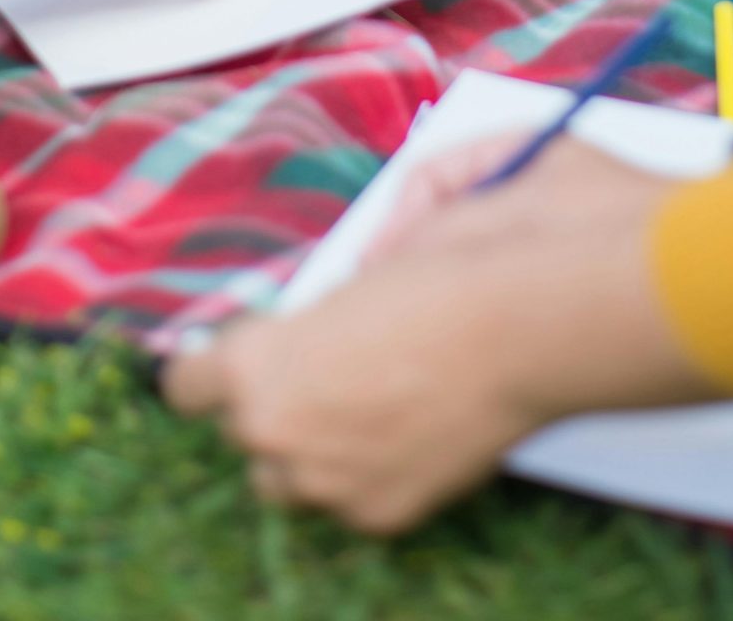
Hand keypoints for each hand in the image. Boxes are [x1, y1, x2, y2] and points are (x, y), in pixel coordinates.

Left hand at [165, 148, 695, 532]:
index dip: (214, 365)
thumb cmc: (471, 251)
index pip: (185, 386)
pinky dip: (373, 466)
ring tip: (375, 390)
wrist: (546, 319)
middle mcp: (280, 435)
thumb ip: (349, 257)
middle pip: (244, 433)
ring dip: (317, 438)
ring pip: (292, 476)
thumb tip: (360, 271)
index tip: (240, 351)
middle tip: (333, 359)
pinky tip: (413, 420)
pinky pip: (354, 496)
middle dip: (277, 398)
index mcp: (257, 361)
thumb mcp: (399, 220)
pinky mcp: (386, 513)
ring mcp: (334, 484)